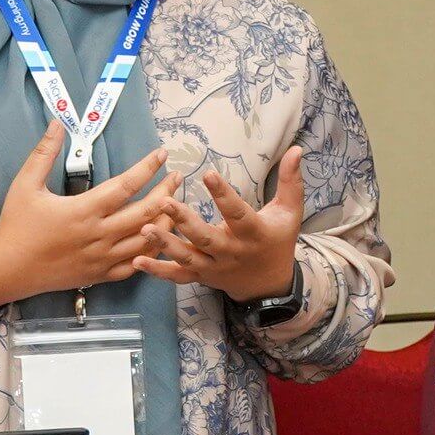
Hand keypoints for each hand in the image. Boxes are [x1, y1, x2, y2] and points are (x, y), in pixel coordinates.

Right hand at [0, 121, 179, 310]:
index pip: (126, 186)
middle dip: (167, 192)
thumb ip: (43, 153)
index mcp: (84, 211)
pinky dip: (152, 252)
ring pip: (147, 240)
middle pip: (146, 212)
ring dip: (166, 221)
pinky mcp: (100, 275)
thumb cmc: (16, 226)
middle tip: (178, 177)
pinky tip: (160, 239)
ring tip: (176, 204)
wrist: (8, 270)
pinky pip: (135, 265)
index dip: (147, 168)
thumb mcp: (25, 185)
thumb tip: (57, 124)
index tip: (161, 154)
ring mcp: (102, 258)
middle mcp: (99, 235)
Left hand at [133, 147, 304, 302]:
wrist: (269, 285)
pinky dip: (157, 271)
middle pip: (206, 238)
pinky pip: (177, 277)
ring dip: (165, 244)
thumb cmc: (277, 241)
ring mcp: (214, 268)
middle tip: (163, 202)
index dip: (223, 195)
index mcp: (253, 234)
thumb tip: (297, 149)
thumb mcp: (290, 212)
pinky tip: (137, 261)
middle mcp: (231, 252)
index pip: (237, 213)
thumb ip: (291, 181)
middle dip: (184, 221)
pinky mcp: (200, 277)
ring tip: (144, 229)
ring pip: (187, 258)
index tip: (207, 174)